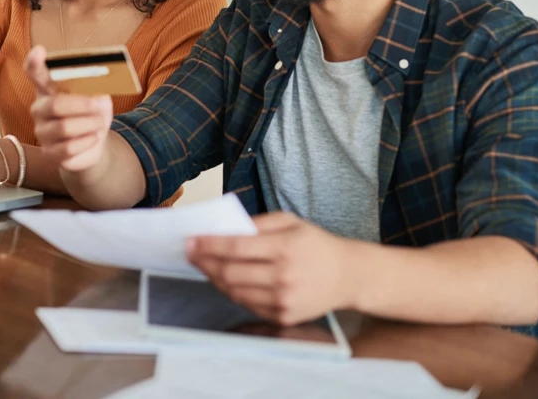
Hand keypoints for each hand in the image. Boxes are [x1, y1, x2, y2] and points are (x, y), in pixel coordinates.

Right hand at [25, 45, 112, 172]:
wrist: (94, 144)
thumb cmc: (93, 114)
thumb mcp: (98, 97)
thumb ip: (94, 89)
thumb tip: (96, 93)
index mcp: (49, 88)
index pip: (35, 73)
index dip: (35, 63)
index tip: (39, 51)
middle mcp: (39, 108)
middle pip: (55, 104)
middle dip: (83, 106)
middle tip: (100, 107)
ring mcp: (42, 131)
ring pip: (64, 128)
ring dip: (89, 125)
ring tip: (99, 124)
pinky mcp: (49, 153)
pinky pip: (69, 147)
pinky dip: (87, 141)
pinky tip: (92, 138)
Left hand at [186, 212, 355, 325]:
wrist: (347, 276)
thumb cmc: (315, 244)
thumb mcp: (291, 222)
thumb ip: (257, 224)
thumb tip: (224, 230)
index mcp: (286, 248)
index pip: (236, 248)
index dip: (208, 245)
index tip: (190, 240)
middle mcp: (284, 276)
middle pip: (230, 273)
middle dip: (204, 262)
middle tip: (190, 253)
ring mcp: (283, 300)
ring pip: (234, 292)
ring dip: (214, 278)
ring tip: (205, 265)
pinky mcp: (283, 316)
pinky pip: (246, 305)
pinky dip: (231, 292)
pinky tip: (225, 280)